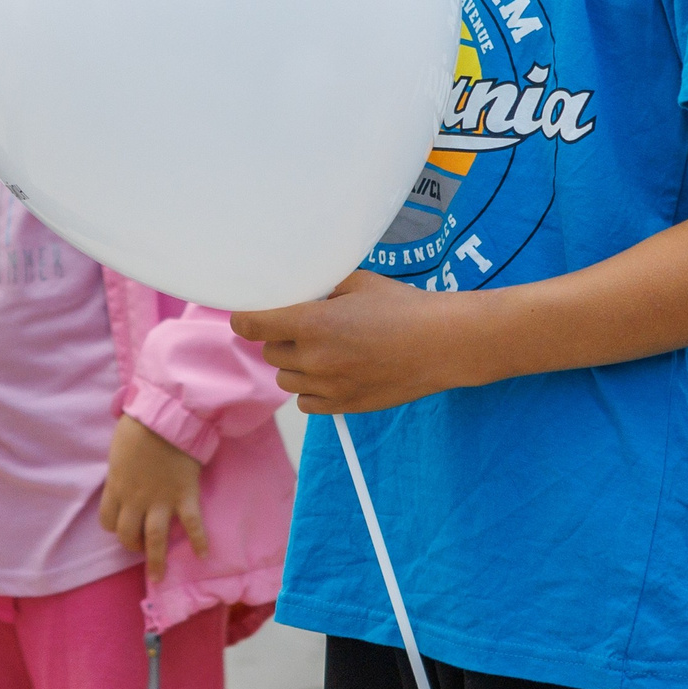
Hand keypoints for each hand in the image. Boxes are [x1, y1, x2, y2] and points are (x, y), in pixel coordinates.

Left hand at [99, 416, 208, 580]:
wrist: (166, 416)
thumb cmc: (138, 426)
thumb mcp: (118, 449)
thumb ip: (119, 468)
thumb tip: (121, 473)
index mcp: (117, 486)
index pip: (107, 519)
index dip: (114, 526)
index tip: (122, 526)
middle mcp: (136, 499)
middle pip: (127, 534)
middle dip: (132, 545)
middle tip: (140, 547)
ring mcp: (161, 500)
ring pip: (155, 539)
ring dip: (157, 560)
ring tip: (160, 577)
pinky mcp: (184, 496)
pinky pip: (192, 524)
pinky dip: (199, 540)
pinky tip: (203, 555)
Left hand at [231, 269, 495, 411]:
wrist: (442, 344)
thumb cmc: (403, 307)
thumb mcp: (357, 282)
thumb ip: (321, 289)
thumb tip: (301, 292)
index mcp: (312, 323)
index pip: (252, 325)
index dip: (245, 318)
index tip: (247, 316)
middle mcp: (314, 358)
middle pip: (270, 351)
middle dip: (280, 337)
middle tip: (303, 326)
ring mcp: (329, 386)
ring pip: (286, 379)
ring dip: (295, 364)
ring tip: (320, 350)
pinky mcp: (345, 406)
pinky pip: (306, 402)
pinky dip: (310, 389)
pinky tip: (329, 373)